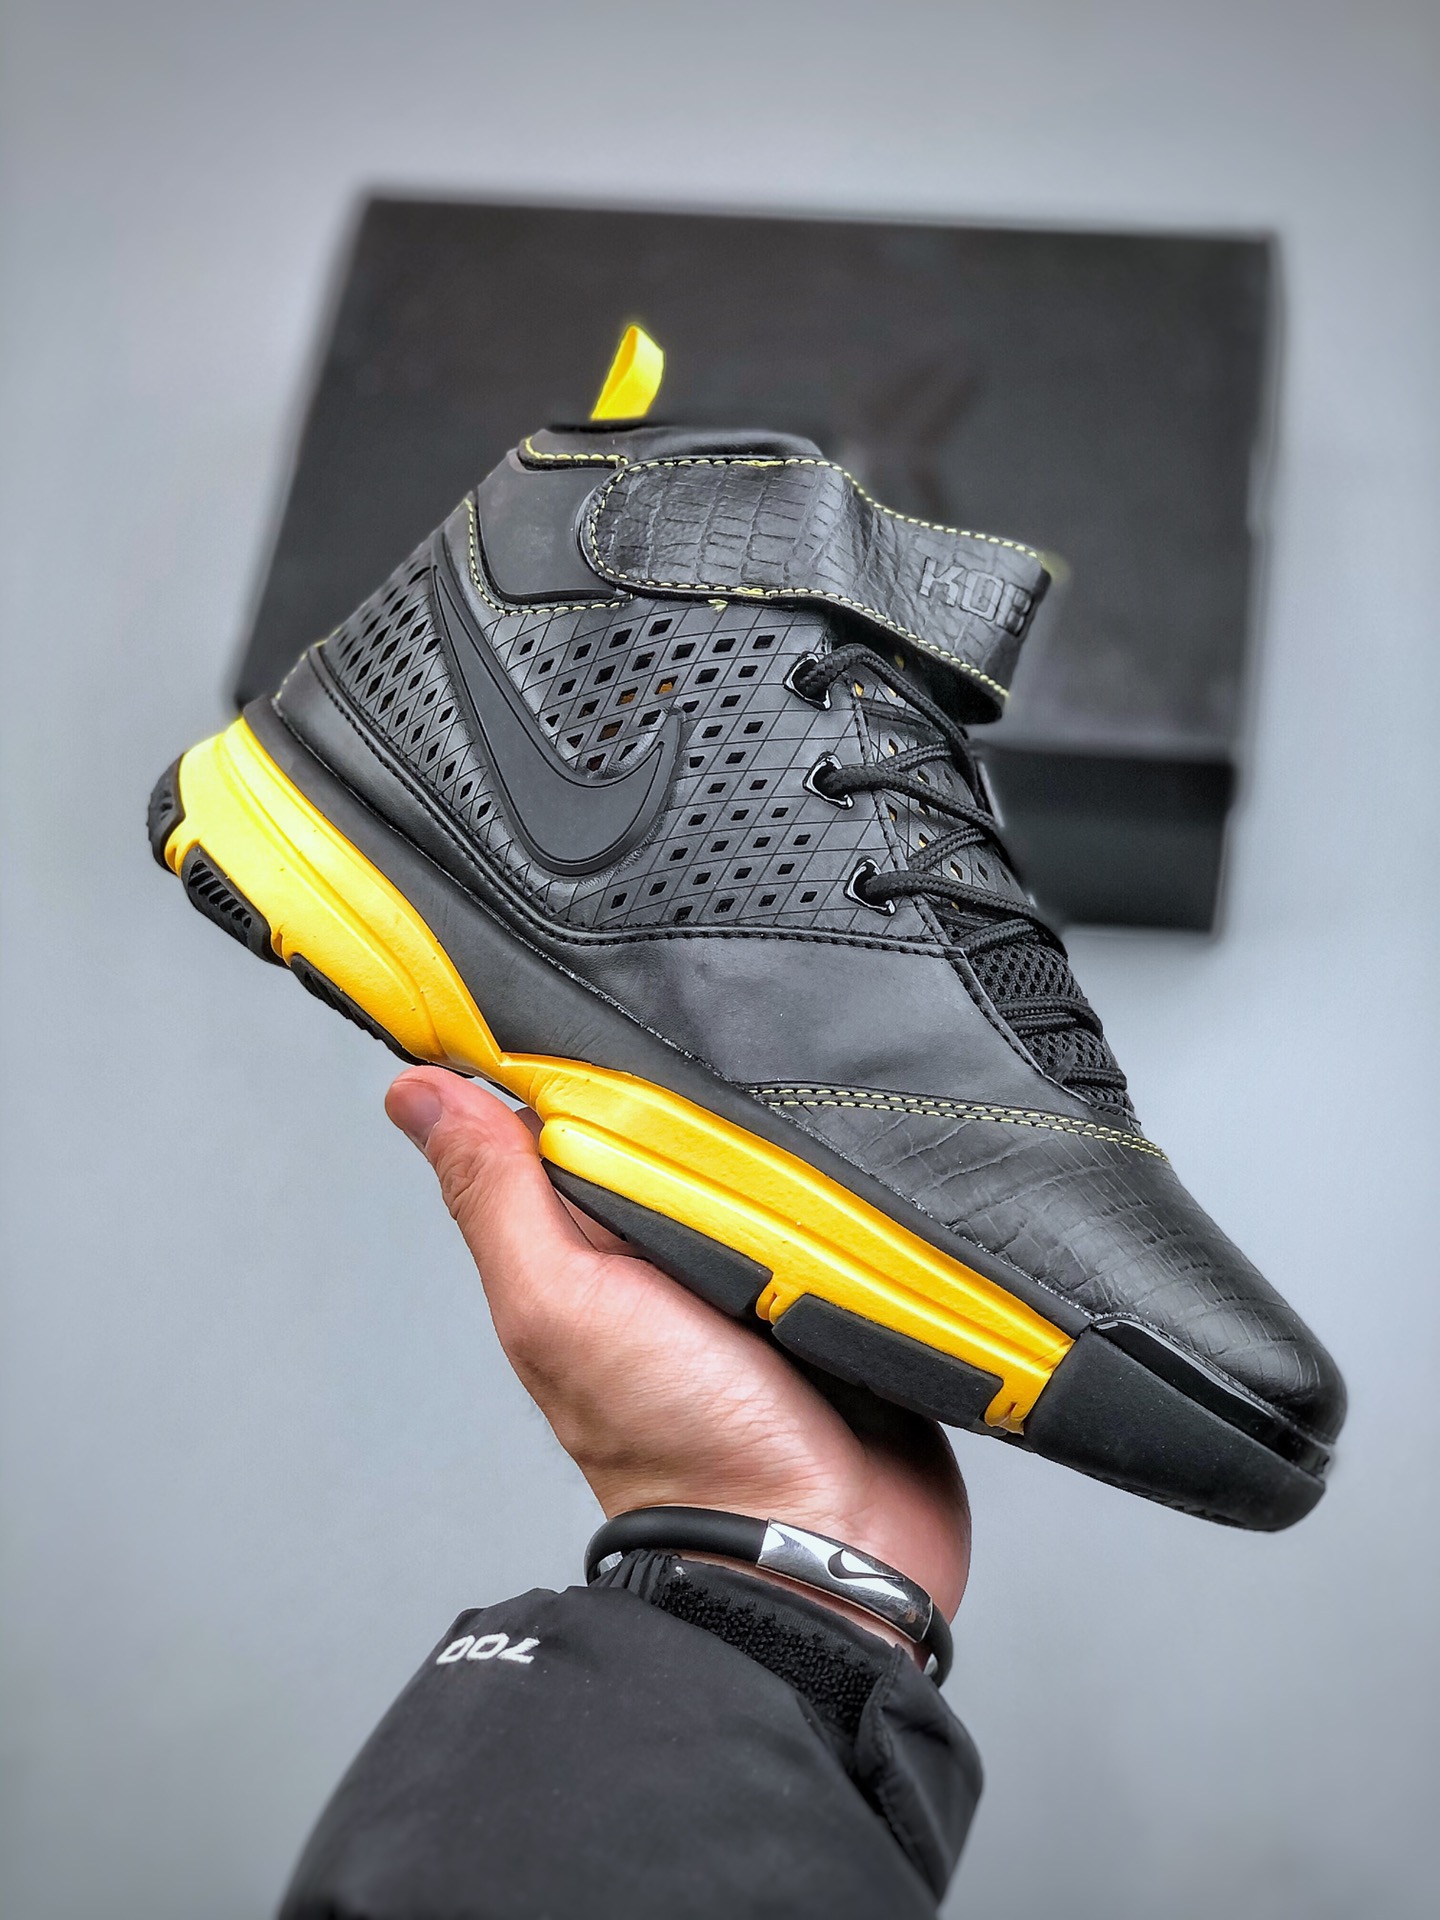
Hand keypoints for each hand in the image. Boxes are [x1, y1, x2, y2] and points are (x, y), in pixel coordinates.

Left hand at [386, 1068, 970, 1617]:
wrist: (827, 1547)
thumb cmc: (682, 1449)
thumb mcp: (561, 1307)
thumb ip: (496, 1200)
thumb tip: (414, 1090)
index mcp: (583, 1242)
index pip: (567, 1104)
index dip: (582, 1042)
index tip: (610, 981)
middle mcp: (666, 1242)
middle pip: (677, 1112)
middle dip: (703, 1070)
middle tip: (735, 1041)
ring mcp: (761, 1254)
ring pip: (768, 1139)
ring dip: (789, 1113)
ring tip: (809, 1085)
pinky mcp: (846, 1269)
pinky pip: (848, 1186)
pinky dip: (854, 1162)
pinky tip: (867, 1128)